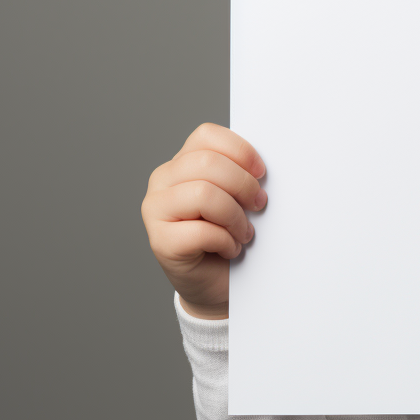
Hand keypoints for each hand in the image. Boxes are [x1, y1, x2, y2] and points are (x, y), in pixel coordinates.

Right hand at [140, 123, 266, 318]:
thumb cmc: (231, 236)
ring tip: (244, 233)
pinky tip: (230, 249)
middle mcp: (162, 181)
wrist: (218, 283)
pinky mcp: (160, 241)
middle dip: (244, 186)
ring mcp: (156, 210)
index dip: (240, 151)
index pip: (207, 136)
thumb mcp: (238, 198)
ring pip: (204, 194)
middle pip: (208, 164)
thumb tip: (263, 168)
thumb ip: (241, 175)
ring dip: (235, 217)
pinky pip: (201, 231)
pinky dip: (226, 242)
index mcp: (182, 162)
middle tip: (258, 206)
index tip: (262, 173)